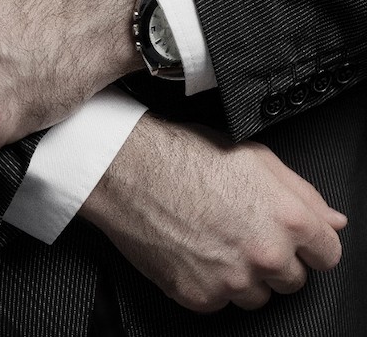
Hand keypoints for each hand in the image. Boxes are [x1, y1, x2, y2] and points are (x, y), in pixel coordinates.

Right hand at [79, 114, 345, 312]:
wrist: (128, 171)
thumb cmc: (183, 157)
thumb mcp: (253, 158)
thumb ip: (302, 193)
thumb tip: (331, 220)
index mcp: (288, 219)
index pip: (328, 254)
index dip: (307, 244)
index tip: (290, 238)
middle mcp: (265, 254)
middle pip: (293, 280)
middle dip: (274, 260)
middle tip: (241, 232)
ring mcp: (232, 280)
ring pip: (256, 296)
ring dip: (242, 276)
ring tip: (213, 241)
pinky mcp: (199, 296)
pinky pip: (219, 302)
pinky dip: (209, 283)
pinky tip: (193, 251)